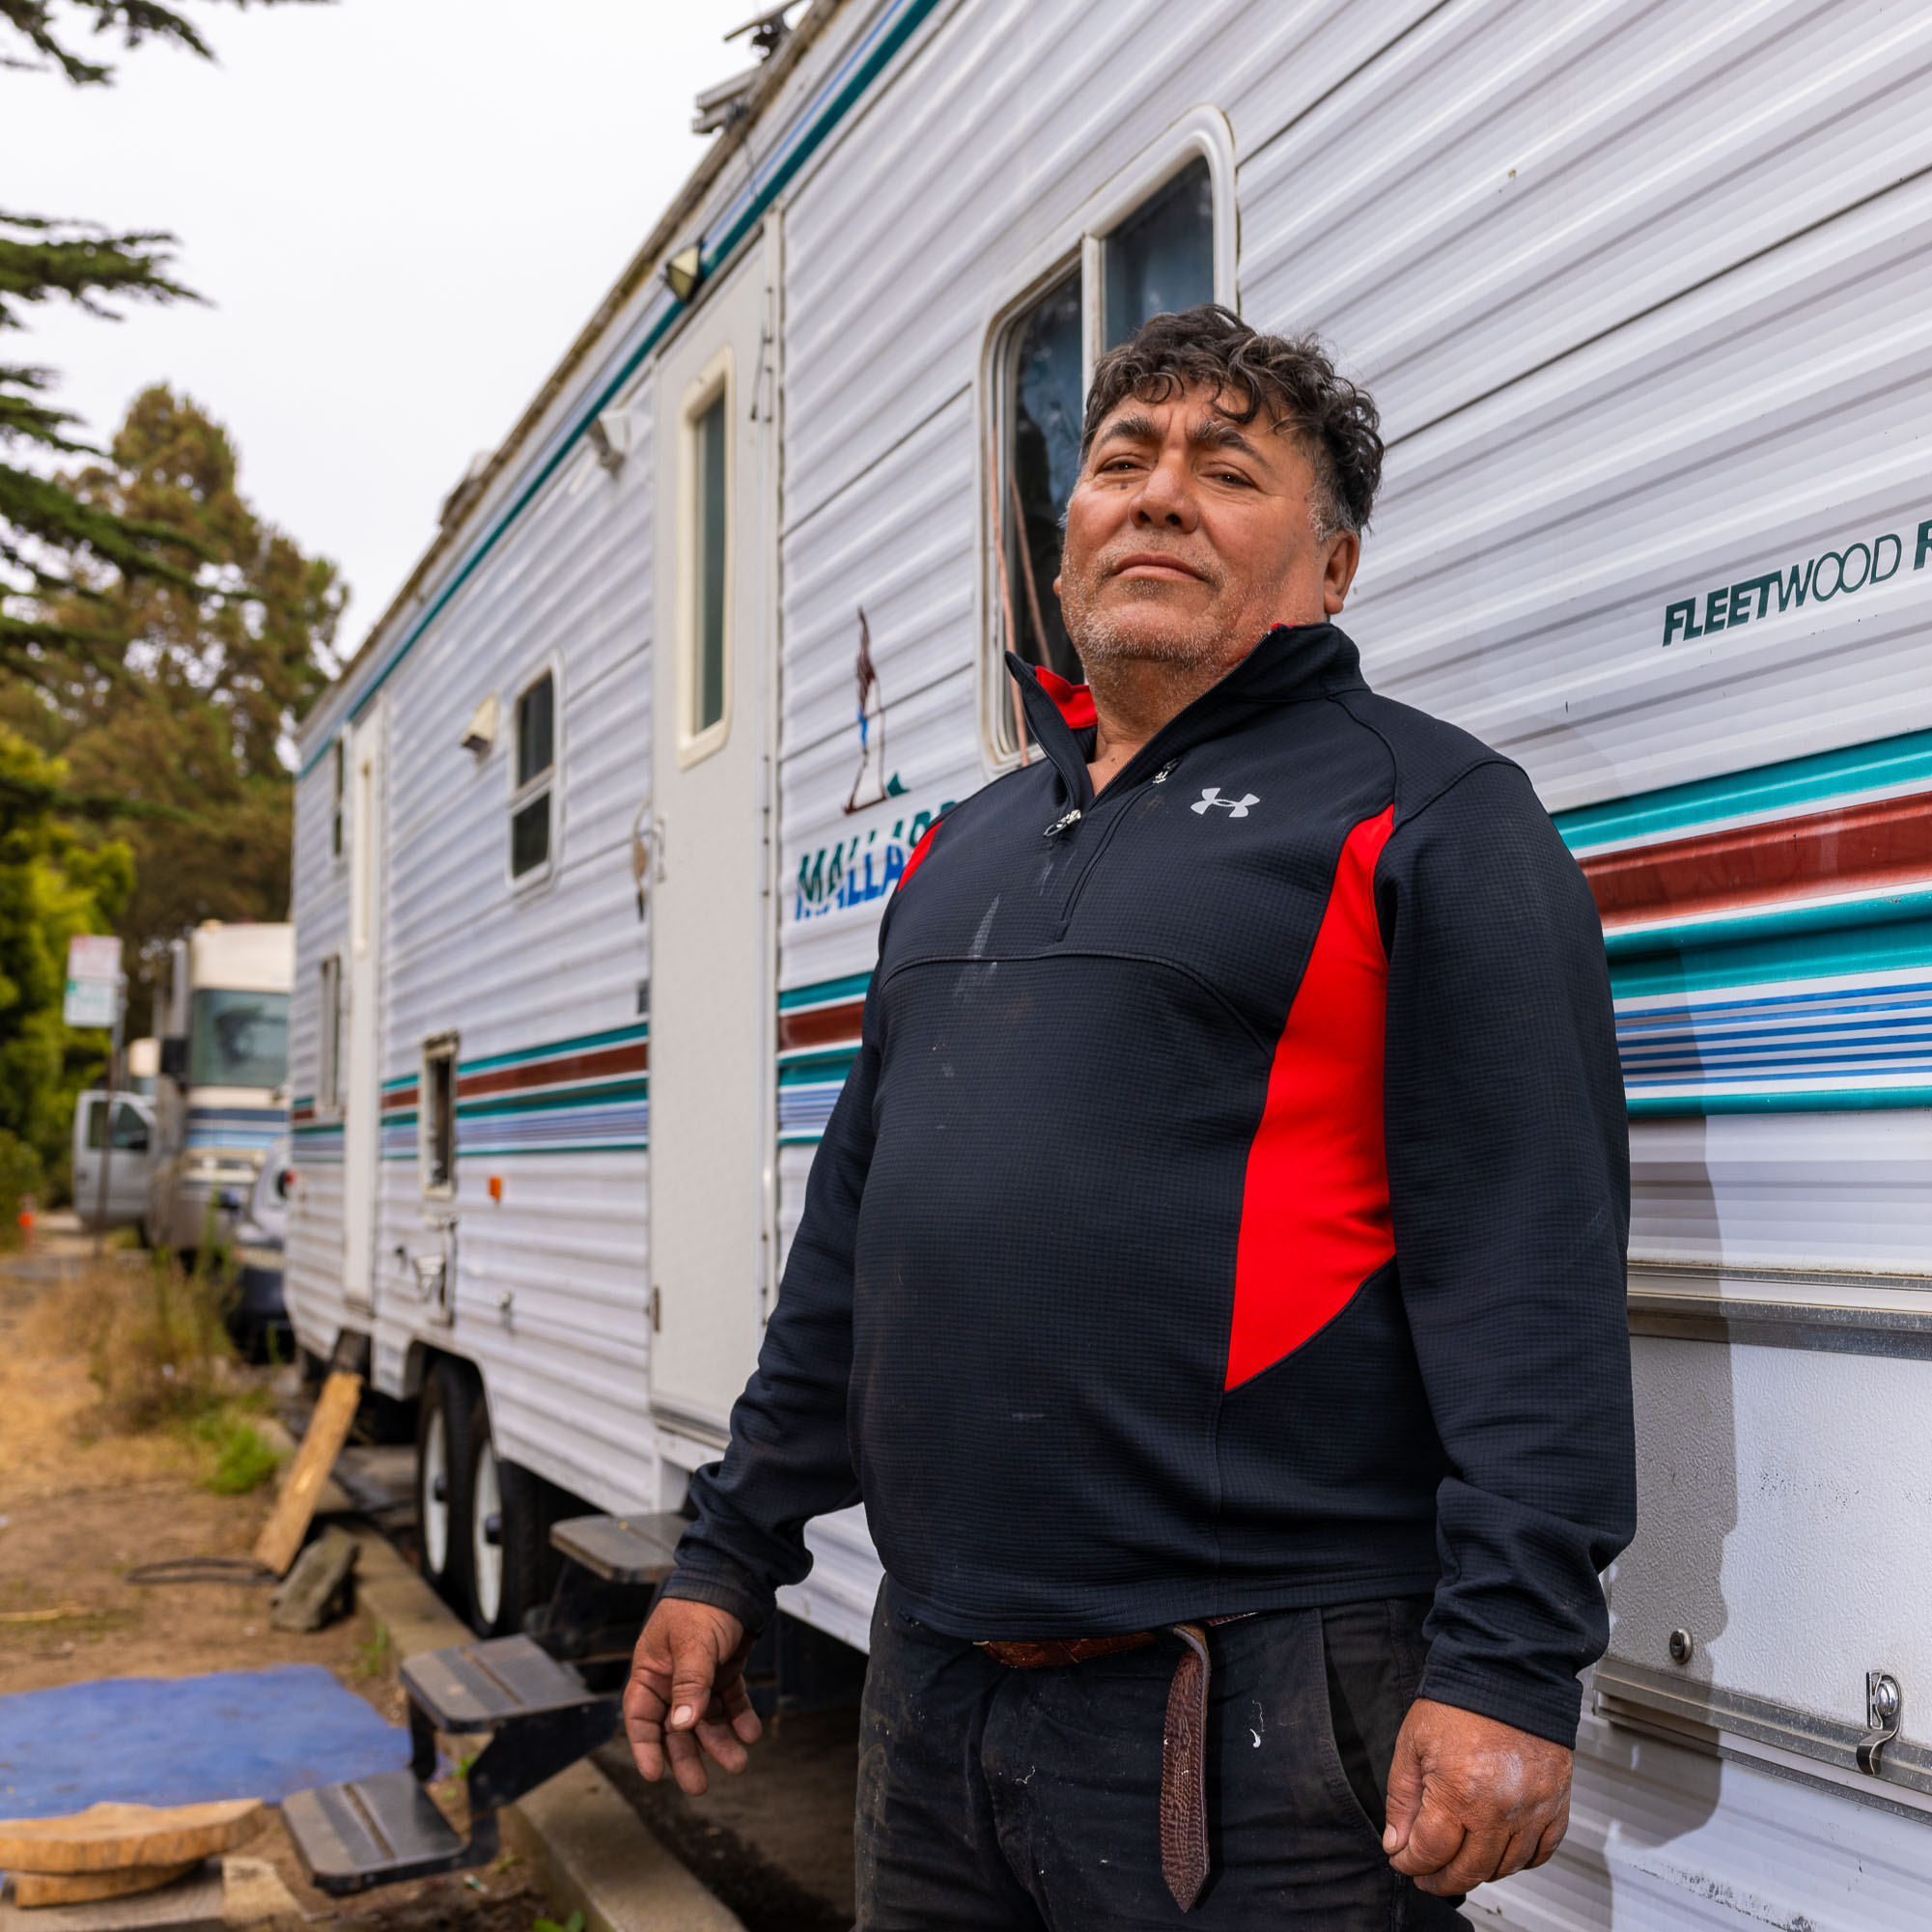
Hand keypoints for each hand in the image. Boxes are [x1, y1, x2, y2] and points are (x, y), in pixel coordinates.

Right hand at [623, 1597, 761, 1793]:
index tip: (654, 1775)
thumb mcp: (693, 1644)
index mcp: (652, 1669)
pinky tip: (751, 1732)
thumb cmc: (704, 1604)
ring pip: (706, 1718)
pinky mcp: (725, 1670)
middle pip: (676, 1727)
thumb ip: (689, 1684)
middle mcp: (673, 1677)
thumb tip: (683, 1725)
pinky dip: (740, 1717)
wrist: (738, 1575)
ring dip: (720, 1740)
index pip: (640, 1716)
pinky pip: (730, 1701)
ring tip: (739, 1761)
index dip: (645, 1747)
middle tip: (699, 1786)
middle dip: (687, 1756)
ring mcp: (700, 1675)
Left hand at [1382, 1698, 1571, 1895]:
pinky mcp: (1556, 1804)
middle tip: (1426, 1875)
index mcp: (1458, 1792)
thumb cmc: (1460, 1701)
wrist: (1507, 1673)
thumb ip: (1402, 1798)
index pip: (1431, 1852)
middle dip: (1440, 1879)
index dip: (1411, 1863)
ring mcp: (1532, 1810)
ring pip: (1504, 1868)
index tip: (1402, 1860)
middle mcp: (1498, 1809)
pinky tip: (1500, 1855)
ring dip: (1478, 1874)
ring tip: (1458, 1864)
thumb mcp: (1412, 1743)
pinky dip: (1520, 1863)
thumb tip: (1396, 1842)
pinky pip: (1542, 1853)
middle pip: (1468, 1870)